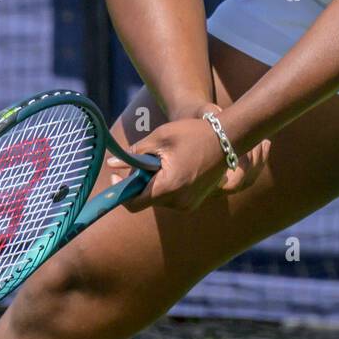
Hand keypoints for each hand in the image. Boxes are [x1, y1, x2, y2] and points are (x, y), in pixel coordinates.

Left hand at [108, 115, 270, 212]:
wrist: (228, 138)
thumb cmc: (193, 133)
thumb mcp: (160, 137)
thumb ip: (135, 153)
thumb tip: (110, 164)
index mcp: (168, 187)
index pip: (134, 203)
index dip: (120, 191)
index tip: (116, 175)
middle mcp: (178, 202)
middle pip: (146, 199)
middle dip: (139, 182)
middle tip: (142, 160)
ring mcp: (189, 204)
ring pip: (159, 198)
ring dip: (153, 183)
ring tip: (163, 160)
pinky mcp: (195, 202)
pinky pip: (172, 198)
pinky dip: (167, 185)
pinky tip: (175, 165)